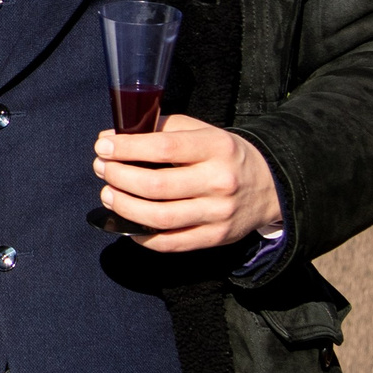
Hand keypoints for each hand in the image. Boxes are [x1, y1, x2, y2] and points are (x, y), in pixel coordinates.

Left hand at [93, 114, 280, 253]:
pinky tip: (127, 223)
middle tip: (102, 169)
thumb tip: (114, 138)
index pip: (164, 149)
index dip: (127, 149)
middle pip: (156, 186)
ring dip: (124, 207)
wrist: (271, 185)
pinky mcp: (215, 238)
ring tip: (108, 194)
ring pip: (159, 218)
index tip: (103, 147)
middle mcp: (219, 181)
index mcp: (216, 148)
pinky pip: (170, 243)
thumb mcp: (203, 132)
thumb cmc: (224, 155)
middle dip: (119, 177)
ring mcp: (218, 214)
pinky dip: (142, 236)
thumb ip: (162, 129)